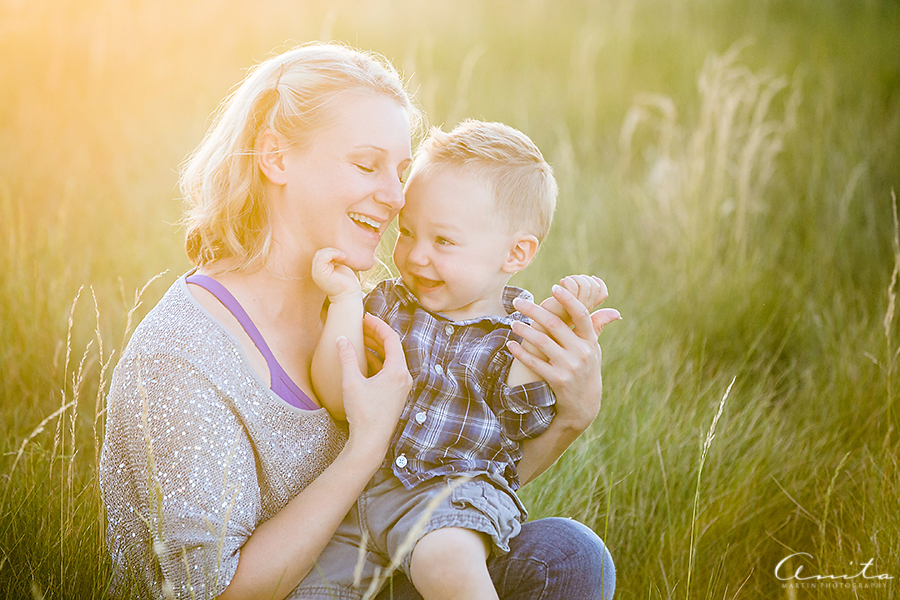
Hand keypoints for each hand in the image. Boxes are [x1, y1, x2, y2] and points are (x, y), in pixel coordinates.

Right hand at [312, 248, 360, 299]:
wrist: (349, 294)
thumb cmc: (347, 282)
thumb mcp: (339, 267)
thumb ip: (334, 260)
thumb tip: (335, 250)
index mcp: (320, 270)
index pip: (320, 254)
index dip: (330, 251)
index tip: (342, 255)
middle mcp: (316, 272)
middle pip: (319, 253)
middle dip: (331, 250)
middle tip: (343, 256)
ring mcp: (317, 273)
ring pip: (319, 254)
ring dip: (333, 252)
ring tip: (343, 256)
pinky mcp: (320, 274)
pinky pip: (321, 258)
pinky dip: (332, 253)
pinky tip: (341, 257)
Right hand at [337, 314, 410, 455]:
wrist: (371, 442)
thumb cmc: (363, 413)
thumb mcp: (351, 382)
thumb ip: (347, 358)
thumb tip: (341, 339)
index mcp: (398, 371)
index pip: (391, 338)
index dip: (378, 324)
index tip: (365, 316)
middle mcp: (404, 377)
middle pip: (392, 347)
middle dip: (376, 334)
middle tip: (361, 325)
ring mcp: (402, 387)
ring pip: (390, 360)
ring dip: (376, 348)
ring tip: (359, 339)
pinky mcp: (396, 395)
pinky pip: (389, 371)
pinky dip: (377, 362)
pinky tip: (362, 360)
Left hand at [508, 280, 619, 426]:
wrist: (583, 405)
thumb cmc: (586, 370)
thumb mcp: (594, 350)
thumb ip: (598, 328)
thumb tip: (614, 311)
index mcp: (590, 341)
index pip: (581, 315)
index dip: (568, 300)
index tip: (554, 287)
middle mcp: (582, 352)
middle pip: (555, 324)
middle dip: (534, 310)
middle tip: (518, 302)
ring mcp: (570, 367)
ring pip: (542, 342)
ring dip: (524, 330)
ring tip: (512, 323)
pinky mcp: (557, 380)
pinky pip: (535, 363)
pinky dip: (521, 353)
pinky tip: (510, 345)